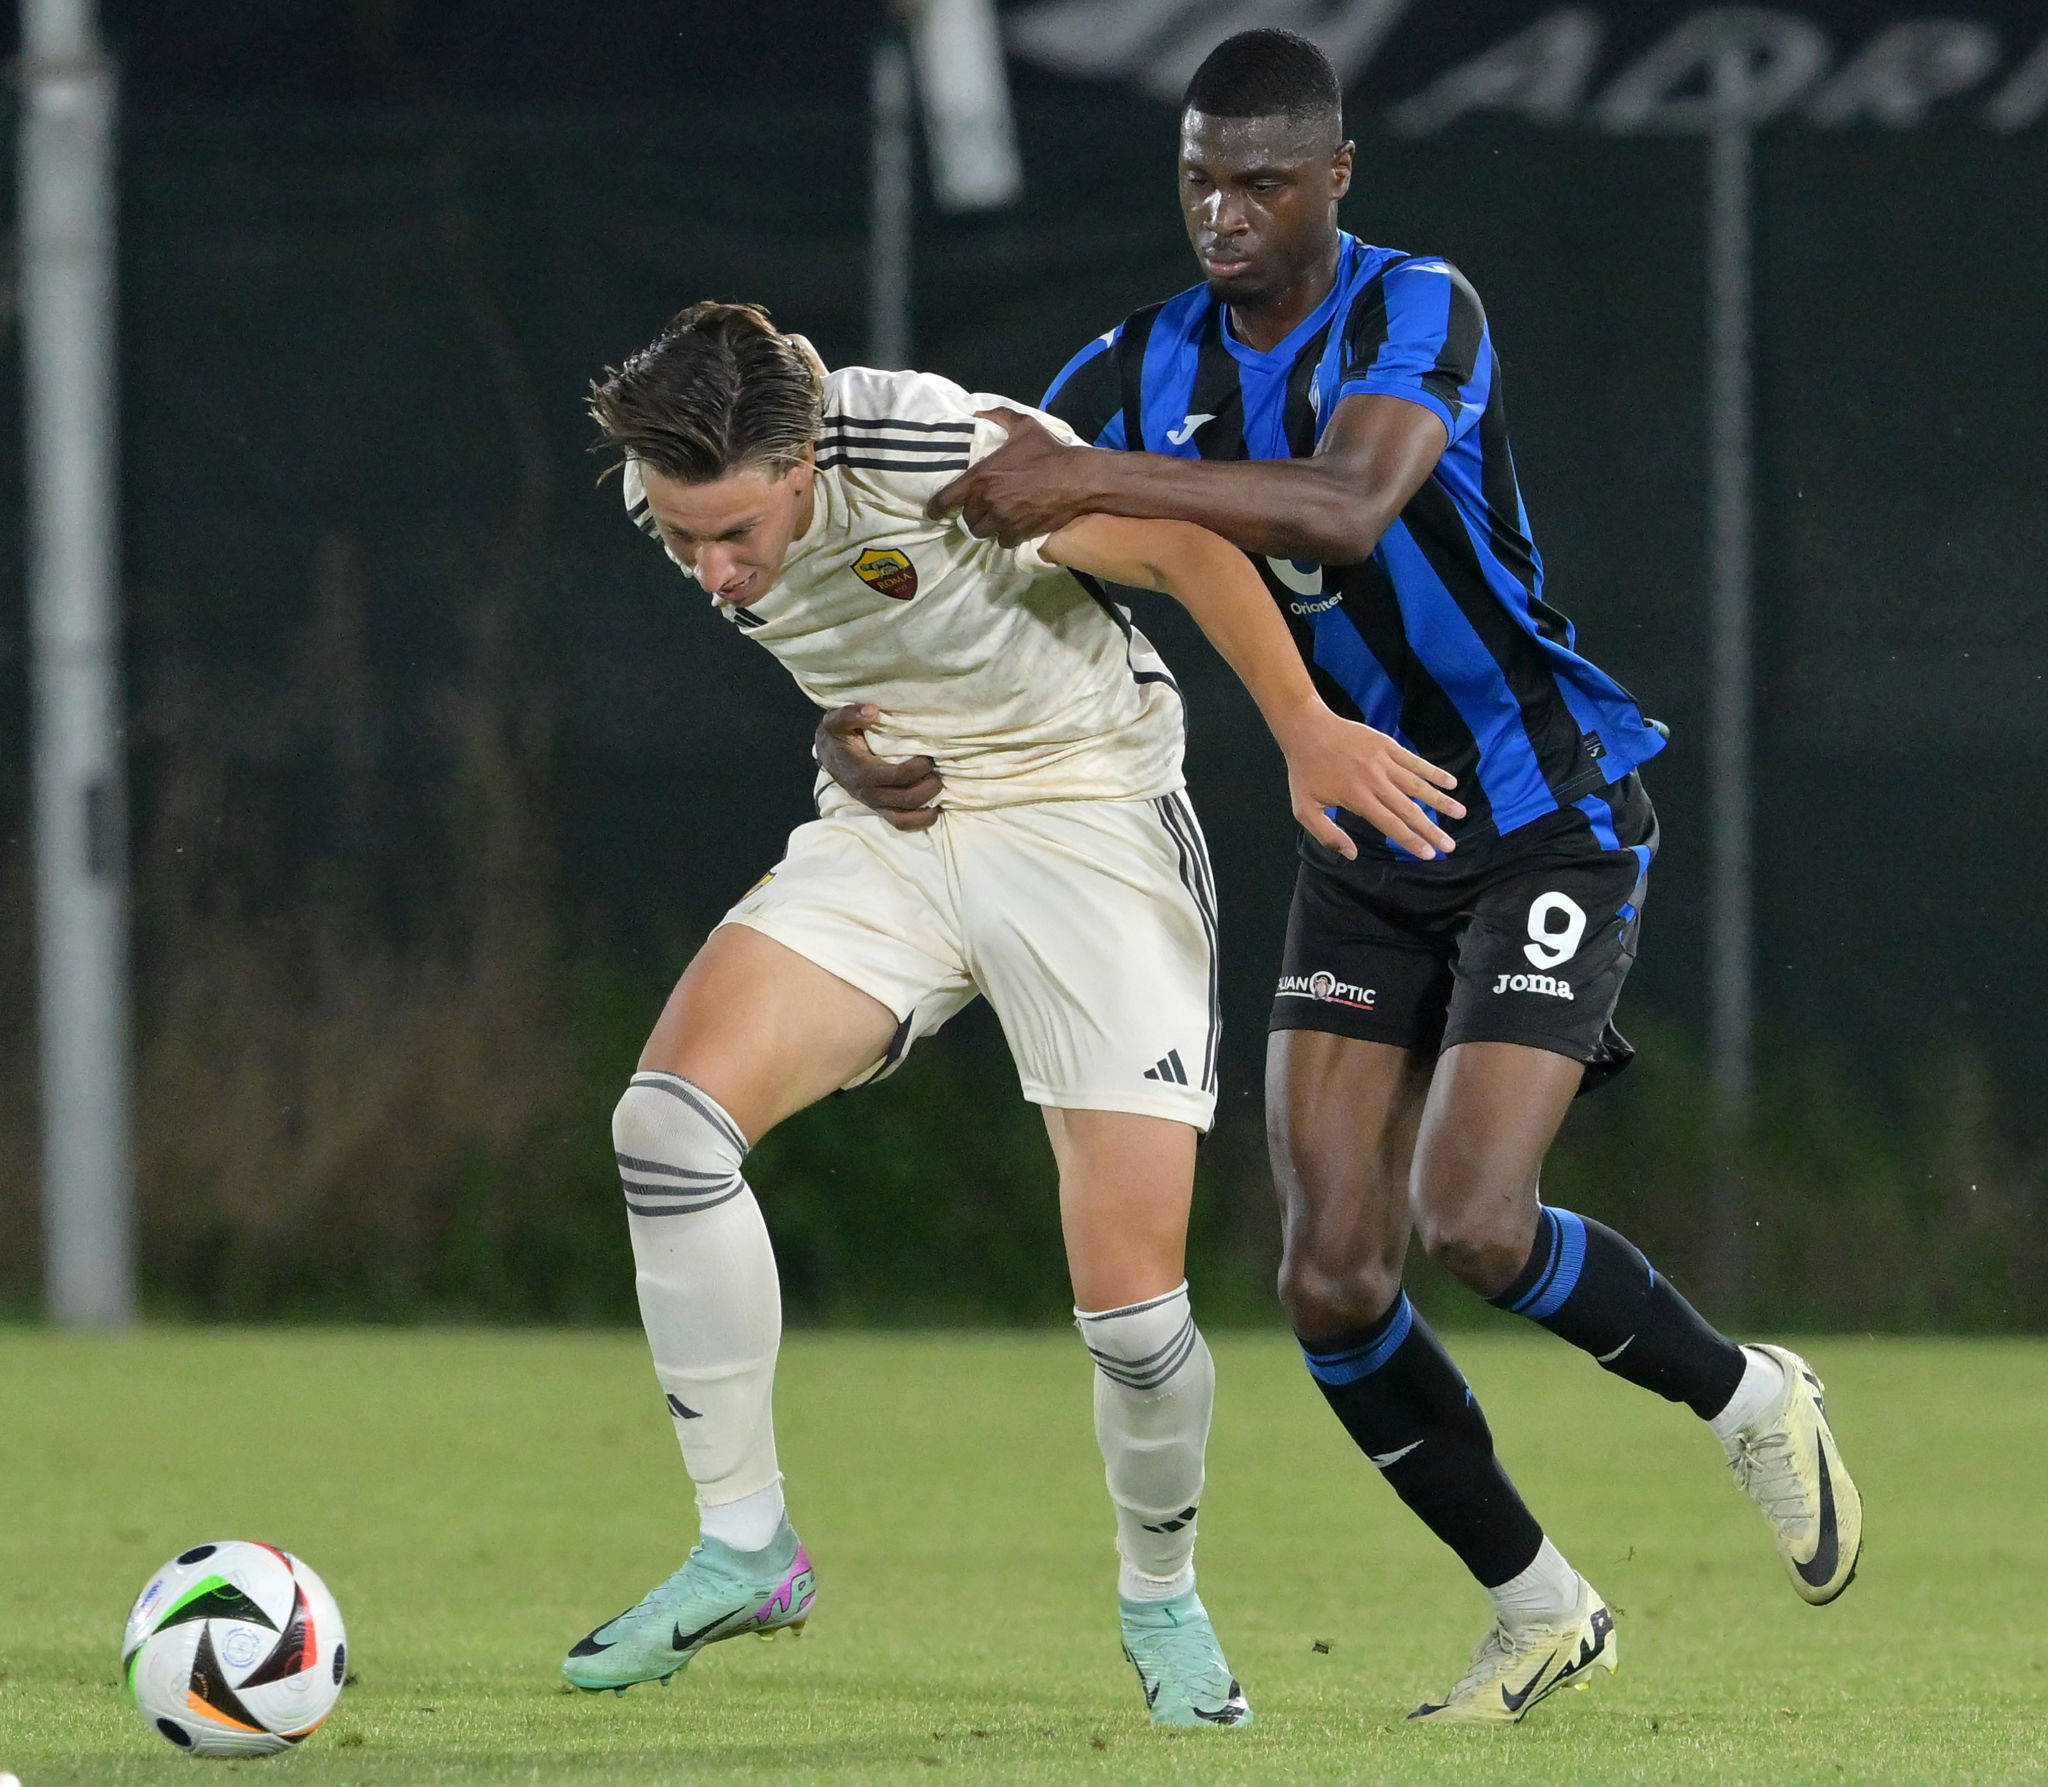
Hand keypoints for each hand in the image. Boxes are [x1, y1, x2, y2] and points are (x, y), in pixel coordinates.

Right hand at [815, 704, 942, 829]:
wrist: (828, 755)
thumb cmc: (837, 737)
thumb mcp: (835, 721)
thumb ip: (850, 714)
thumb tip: (873, 711)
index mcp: (862, 772)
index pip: (898, 776)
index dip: (919, 767)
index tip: (929, 756)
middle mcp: (869, 793)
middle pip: (908, 798)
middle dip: (929, 785)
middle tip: (937, 769)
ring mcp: (875, 804)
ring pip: (906, 817)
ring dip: (928, 805)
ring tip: (938, 786)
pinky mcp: (880, 809)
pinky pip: (902, 823)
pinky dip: (921, 820)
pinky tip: (934, 808)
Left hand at [927, 408, 1094, 546]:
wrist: (1075, 479)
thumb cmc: (1048, 451)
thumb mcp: (1024, 426)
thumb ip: (999, 417)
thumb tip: (979, 412)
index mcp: (981, 476)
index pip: (946, 499)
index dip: (936, 508)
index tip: (934, 512)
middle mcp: (987, 501)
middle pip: (967, 519)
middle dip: (971, 514)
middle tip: (979, 509)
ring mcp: (1003, 520)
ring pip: (982, 532)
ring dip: (986, 527)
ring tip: (994, 520)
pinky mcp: (1019, 533)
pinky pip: (1002, 541)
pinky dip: (1004, 536)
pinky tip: (1011, 528)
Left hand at [1278, 709, 1464, 859]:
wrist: (1306, 729)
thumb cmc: (1304, 772)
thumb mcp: (1304, 809)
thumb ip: (1327, 835)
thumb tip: (1352, 855)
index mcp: (1357, 799)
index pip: (1391, 825)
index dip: (1411, 841)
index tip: (1429, 855)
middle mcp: (1375, 782)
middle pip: (1410, 810)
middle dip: (1431, 830)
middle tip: (1450, 846)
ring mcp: (1384, 762)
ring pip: (1418, 786)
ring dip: (1441, 801)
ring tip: (1460, 814)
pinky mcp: (1387, 745)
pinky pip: (1415, 761)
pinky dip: (1434, 772)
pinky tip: (1451, 783)